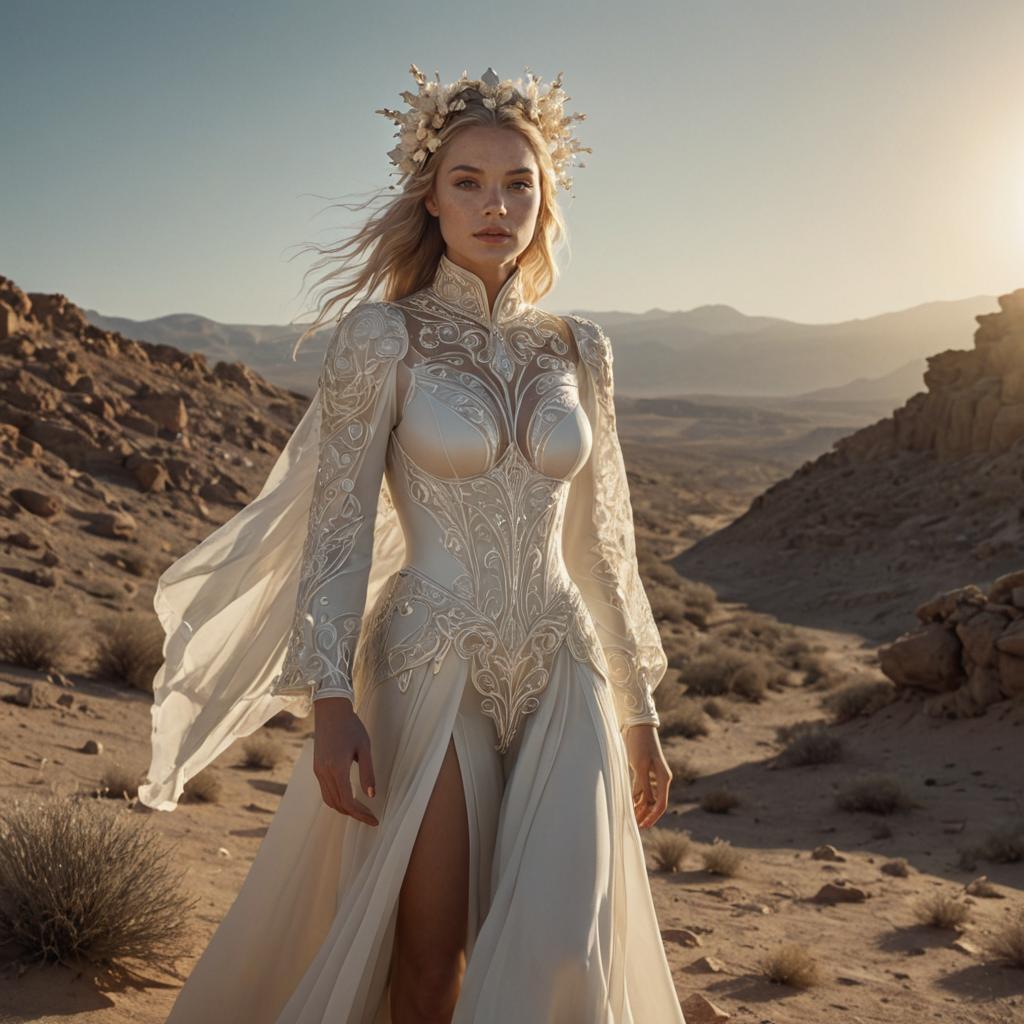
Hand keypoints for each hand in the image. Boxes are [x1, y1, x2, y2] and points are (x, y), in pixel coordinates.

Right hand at [312, 696, 377, 826]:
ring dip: (344, 809)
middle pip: (337, 804)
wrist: (330, 711)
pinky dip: (336, 799)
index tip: (374, 820)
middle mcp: (324, 772)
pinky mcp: (316, 767)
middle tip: (370, 818)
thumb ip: (368, 773)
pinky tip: (348, 797)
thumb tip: (371, 796)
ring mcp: (318, 771)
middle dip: (354, 814)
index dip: (361, 814)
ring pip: (329, 800)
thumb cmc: (351, 726)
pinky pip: (325, 791)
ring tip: (360, 811)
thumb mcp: (365, 748)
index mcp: (337, 768)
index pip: (348, 801)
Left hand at [623, 723, 670, 828]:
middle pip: (654, 803)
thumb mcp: (641, 765)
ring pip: (646, 798)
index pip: (660, 804)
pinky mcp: (642, 772)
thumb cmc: (641, 744)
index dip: (652, 816)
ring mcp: (651, 776)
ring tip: (629, 819)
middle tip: (635, 826)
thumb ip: (644, 785)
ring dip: (639, 808)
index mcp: (663, 778)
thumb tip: (647, 803)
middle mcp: (660, 779)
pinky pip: (640, 790)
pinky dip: (635, 798)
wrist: (638, 726)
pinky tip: (628, 805)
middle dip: (645, 815)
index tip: (644, 826)